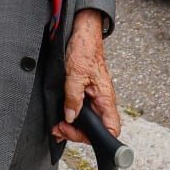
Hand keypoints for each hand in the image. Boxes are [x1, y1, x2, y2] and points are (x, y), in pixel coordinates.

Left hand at [52, 10, 118, 144]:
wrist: (83, 32)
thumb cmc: (85, 48)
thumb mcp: (75, 74)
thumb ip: (73, 97)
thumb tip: (70, 117)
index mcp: (105, 98)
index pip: (111, 128)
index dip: (96, 137)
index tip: (74, 132)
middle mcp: (102, 100)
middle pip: (97, 129)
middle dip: (77, 133)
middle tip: (60, 129)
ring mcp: (95, 97)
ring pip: (88, 121)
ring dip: (72, 126)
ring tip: (58, 126)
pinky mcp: (87, 92)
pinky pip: (82, 110)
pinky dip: (71, 116)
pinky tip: (62, 117)